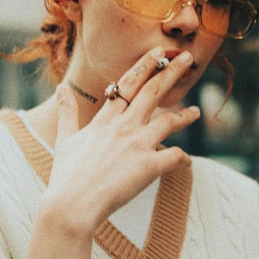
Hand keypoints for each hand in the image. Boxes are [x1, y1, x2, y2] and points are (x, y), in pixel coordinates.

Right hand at [43, 48, 199, 236]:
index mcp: (105, 119)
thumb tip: (60, 88)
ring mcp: (137, 144)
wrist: (71, 205)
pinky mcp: (148, 166)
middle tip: (186, 58)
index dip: (144, 66)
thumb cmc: (66, 176)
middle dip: (171, 72)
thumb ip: (67, 112)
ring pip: (168, 121)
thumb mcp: (65, 139)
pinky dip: (183, 158)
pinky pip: (174, 157)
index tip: (158, 52)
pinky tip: (187, 161)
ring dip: (185, 115)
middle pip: (152, 92)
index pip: (127, 84)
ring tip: (197, 111)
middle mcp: (123, 126)